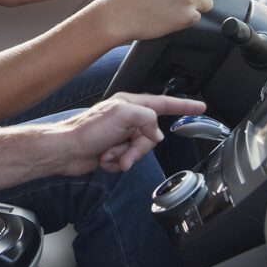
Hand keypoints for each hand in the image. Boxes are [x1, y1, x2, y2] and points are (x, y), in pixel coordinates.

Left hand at [59, 93, 205, 173]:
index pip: (164, 103)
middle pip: (151, 136)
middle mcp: (126, 118)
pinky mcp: (113, 150)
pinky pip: (127, 161)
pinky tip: (103, 159)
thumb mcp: (123, 115)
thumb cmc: (87, 130)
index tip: (200, 106)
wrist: (66, 151)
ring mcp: (119, 135)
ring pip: (140, 151)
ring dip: (125, 157)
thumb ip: (147, 118)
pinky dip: (116, 163)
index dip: (184, 106)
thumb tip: (155, 134)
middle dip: (138, 149)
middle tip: (124, 151)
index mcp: (130, 104)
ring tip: (109, 154)